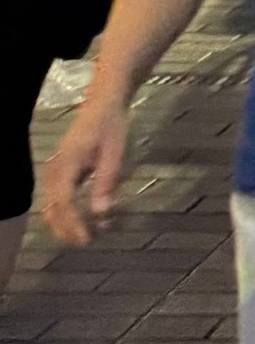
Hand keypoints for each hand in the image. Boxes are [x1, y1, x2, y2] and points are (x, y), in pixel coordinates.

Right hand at [40, 89, 130, 242]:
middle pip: (52, 210)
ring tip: (90, 232)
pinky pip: (56, 199)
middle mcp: (54, 170)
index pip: (63, 204)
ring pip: (51, 207)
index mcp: (66, 164)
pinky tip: (84, 218)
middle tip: (90, 240)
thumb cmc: (111, 125)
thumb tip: (101, 213)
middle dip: (68, 229)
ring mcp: (54, 171)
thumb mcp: (115, 152)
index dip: (72, 225)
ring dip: (67, 223)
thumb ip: (107, 182)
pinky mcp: (59, 172)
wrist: (103, 103)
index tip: (87, 240)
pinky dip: (66, 213)